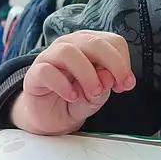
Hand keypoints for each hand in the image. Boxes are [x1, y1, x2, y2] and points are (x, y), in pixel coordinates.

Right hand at [10, 31, 135, 135]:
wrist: (50, 118)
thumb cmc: (76, 100)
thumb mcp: (97, 95)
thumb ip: (105, 85)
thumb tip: (109, 77)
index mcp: (89, 45)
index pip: (113, 41)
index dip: (123, 62)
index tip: (126, 85)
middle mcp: (70, 45)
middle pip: (94, 42)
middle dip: (112, 63)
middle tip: (116, 86)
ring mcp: (49, 57)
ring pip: (68, 52)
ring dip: (87, 74)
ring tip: (93, 93)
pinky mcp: (34, 73)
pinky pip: (47, 71)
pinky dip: (63, 85)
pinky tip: (72, 97)